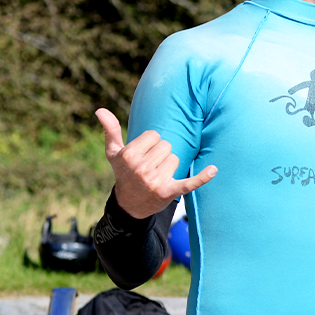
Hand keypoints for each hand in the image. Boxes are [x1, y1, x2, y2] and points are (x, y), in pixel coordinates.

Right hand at [96, 109, 216, 218]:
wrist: (128, 204)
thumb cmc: (123, 172)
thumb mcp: (114, 153)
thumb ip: (110, 130)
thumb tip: (100, 110)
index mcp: (129, 155)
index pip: (155, 135)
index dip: (150, 144)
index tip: (143, 155)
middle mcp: (141, 168)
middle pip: (166, 146)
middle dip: (160, 155)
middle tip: (150, 167)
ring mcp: (155, 181)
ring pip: (176, 159)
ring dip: (169, 166)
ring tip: (156, 175)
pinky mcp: (169, 192)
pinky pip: (190, 182)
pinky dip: (202, 177)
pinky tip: (214, 170)